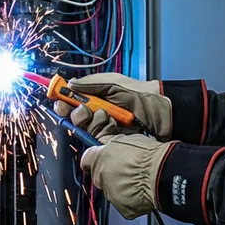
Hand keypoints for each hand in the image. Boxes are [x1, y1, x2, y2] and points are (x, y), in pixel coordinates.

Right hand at [52, 73, 171, 138]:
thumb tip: (69, 84)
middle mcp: (100, 111)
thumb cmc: (140, 95)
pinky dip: (99, 135)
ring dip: (90, 123)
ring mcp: (107, 126)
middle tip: (83, 112)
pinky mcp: (114, 140)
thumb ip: (91, 84)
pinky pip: (99, 140)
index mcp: (98, 95)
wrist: (164, 112)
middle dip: (76, 114)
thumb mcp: (114, 84)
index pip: (74, 99)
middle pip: (77, 116)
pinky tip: (107, 128)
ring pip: (86, 129)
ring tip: (103, 117)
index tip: (60, 103)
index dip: (65, 101)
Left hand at [79, 134, 172, 218]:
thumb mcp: (127, 139)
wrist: (163, 174)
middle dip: (109, 175)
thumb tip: (106, 144)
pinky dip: (131, 201)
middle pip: (99, 178)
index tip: (101, 158)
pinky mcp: (123, 210)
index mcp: (99, 159)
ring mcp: (111, 196)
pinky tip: (142, 192)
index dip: (95, 159)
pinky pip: (124, 205)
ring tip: (138, 181)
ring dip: (121, 188)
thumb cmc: (148, 156)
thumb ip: (112, 143)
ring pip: (112, 192)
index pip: (86, 160)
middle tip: (126, 170)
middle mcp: (101, 179)